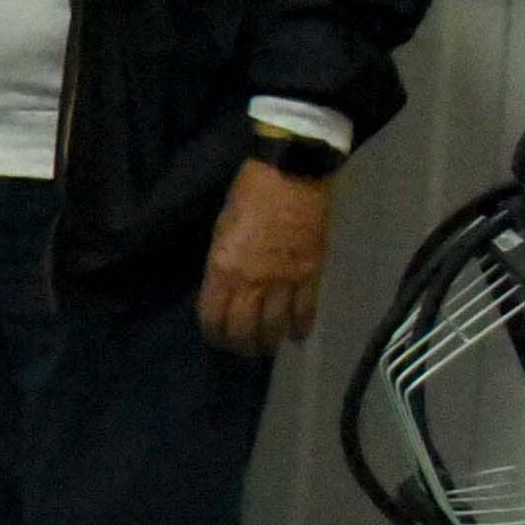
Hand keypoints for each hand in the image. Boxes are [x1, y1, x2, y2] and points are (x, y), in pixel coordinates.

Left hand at [201, 158, 336, 351]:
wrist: (293, 175)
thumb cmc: (248, 194)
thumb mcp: (221, 228)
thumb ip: (221, 262)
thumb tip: (222, 287)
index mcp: (223, 267)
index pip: (213, 315)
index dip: (213, 332)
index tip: (215, 338)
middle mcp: (252, 282)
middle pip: (244, 329)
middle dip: (240, 345)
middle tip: (241, 350)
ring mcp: (284, 281)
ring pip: (275, 327)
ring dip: (269, 343)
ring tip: (265, 348)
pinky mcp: (311, 276)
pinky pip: (305, 313)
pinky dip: (300, 328)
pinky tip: (296, 337)